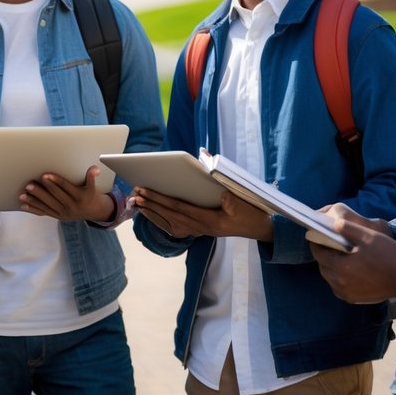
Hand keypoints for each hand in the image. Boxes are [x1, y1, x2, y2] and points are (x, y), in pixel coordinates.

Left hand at [19, 167, 116, 221]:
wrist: (94, 212)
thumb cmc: (90, 195)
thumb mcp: (93, 187)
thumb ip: (91, 177)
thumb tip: (95, 169)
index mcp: (79, 196)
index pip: (65, 187)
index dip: (55, 181)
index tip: (45, 175)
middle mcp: (71, 206)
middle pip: (53, 196)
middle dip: (40, 190)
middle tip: (29, 184)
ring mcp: (63, 212)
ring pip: (46, 205)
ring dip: (34, 200)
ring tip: (22, 195)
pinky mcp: (57, 216)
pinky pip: (44, 212)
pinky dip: (33, 209)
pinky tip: (23, 206)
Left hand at [129, 187, 271, 241]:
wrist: (260, 229)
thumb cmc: (251, 212)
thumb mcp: (241, 200)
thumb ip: (224, 185)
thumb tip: (208, 164)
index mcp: (210, 220)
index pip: (179, 207)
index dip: (160, 199)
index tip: (145, 190)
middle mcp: (202, 228)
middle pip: (171, 215)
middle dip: (151, 204)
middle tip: (135, 194)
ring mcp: (201, 231)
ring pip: (171, 222)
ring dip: (153, 213)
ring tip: (137, 203)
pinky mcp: (201, 230)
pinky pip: (176, 227)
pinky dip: (162, 220)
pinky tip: (151, 214)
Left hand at [313, 207, 395, 303]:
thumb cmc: (388, 256)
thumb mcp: (367, 236)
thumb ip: (348, 228)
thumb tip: (333, 223)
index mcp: (341, 267)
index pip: (318, 254)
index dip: (316, 244)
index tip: (317, 237)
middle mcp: (340, 283)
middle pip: (323, 266)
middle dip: (324, 255)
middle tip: (330, 246)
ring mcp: (346, 293)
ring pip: (330, 277)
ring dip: (331, 267)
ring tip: (340, 257)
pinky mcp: (353, 299)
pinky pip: (338, 287)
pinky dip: (339, 278)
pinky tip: (348, 271)